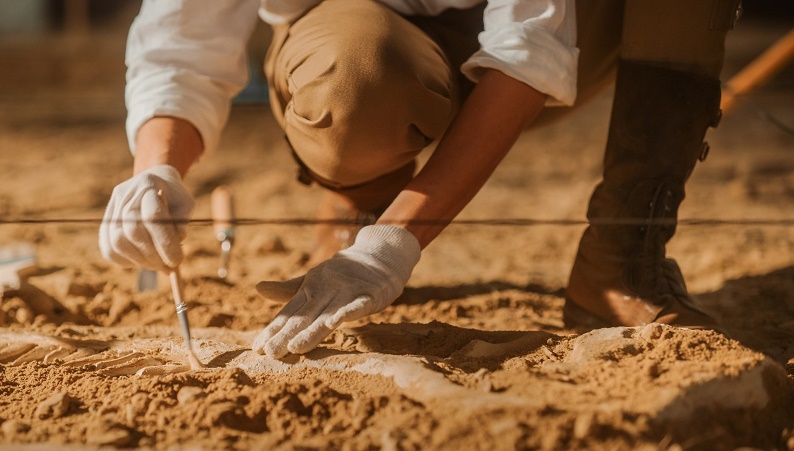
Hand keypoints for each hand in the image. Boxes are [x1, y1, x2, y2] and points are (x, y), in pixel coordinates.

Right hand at [99, 165, 194, 270]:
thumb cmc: (174, 197)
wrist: (155, 183)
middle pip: (133, 231)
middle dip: (153, 255)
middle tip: (169, 268)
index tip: (177, 261)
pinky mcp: (105, 223)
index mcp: (148, 185)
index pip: (152, 217)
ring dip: (140, 261)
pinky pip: (109, 249)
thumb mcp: (186, 204)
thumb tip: (176, 244)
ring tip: (158, 266)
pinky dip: (126, 261)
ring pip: (118, 242)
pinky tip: (143, 261)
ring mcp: (111, 209)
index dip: (165, 242)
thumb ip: (181, 223)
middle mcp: (125, 195)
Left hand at [252, 225, 420, 357]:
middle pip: (304, 317)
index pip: (289, 313)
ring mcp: (347, 291)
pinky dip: (346, 313)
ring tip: (295, 347)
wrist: (379, 255)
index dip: (274, 330)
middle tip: (270, 353)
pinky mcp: (369, 294)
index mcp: (310, 289)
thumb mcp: (314, 280)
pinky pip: (357, 305)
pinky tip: (334, 323)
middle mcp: (325, 290)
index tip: (257, 348)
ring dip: (312, 331)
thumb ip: (288, 290)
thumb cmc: (343, 272)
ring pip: (327, 315)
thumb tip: (257, 288)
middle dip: (287, 335)